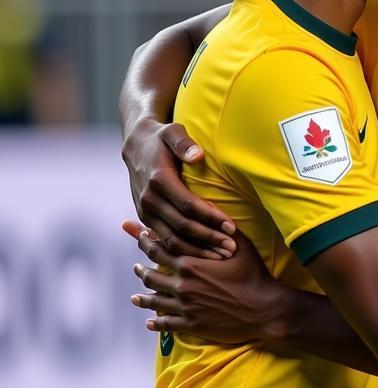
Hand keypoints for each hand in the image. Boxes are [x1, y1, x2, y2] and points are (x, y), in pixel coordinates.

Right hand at [122, 118, 235, 256]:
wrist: (136, 145)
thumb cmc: (162, 138)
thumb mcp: (173, 132)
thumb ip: (184, 143)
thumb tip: (198, 155)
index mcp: (158, 179)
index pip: (188, 205)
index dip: (211, 218)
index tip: (232, 226)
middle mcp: (148, 199)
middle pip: (182, 227)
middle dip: (209, 239)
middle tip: (232, 247)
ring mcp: (145, 211)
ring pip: (172, 239)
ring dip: (198, 251)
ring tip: (222, 255)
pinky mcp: (145, 218)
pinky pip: (165, 240)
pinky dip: (184, 251)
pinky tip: (204, 255)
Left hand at [124, 220, 281, 343]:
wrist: (264, 309)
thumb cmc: (255, 275)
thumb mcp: (242, 246)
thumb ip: (224, 229)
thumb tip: (213, 211)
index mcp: (191, 265)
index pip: (160, 250)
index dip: (147, 242)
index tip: (140, 237)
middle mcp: (183, 285)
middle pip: (151, 276)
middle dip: (140, 270)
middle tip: (136, 268)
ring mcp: (185, 307)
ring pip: (154, 301)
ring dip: (143, 298)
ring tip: (135, 297)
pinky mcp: (192, 325)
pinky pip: (166, 324)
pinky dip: (155, 322)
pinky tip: (150, 322)